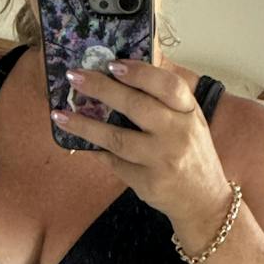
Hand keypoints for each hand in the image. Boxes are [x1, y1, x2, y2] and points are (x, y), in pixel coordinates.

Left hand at [52, 60, 230, 235]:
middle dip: (102, 89)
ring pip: (117, 138)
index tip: (113, 63)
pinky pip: (115, 163)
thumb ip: (165, 99)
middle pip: (136, 106)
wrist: (203, 200)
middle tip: (75, 77)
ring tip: (60, 114)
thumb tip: (124, 70)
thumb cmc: (191, 153)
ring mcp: (162, 160)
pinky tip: (80, 143)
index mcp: (189, 112)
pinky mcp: (148, 182)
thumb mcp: (189, 121)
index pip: (167, 85)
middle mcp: (178, 134)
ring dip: (85, 125)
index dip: (140, 72)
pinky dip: (97, 152)